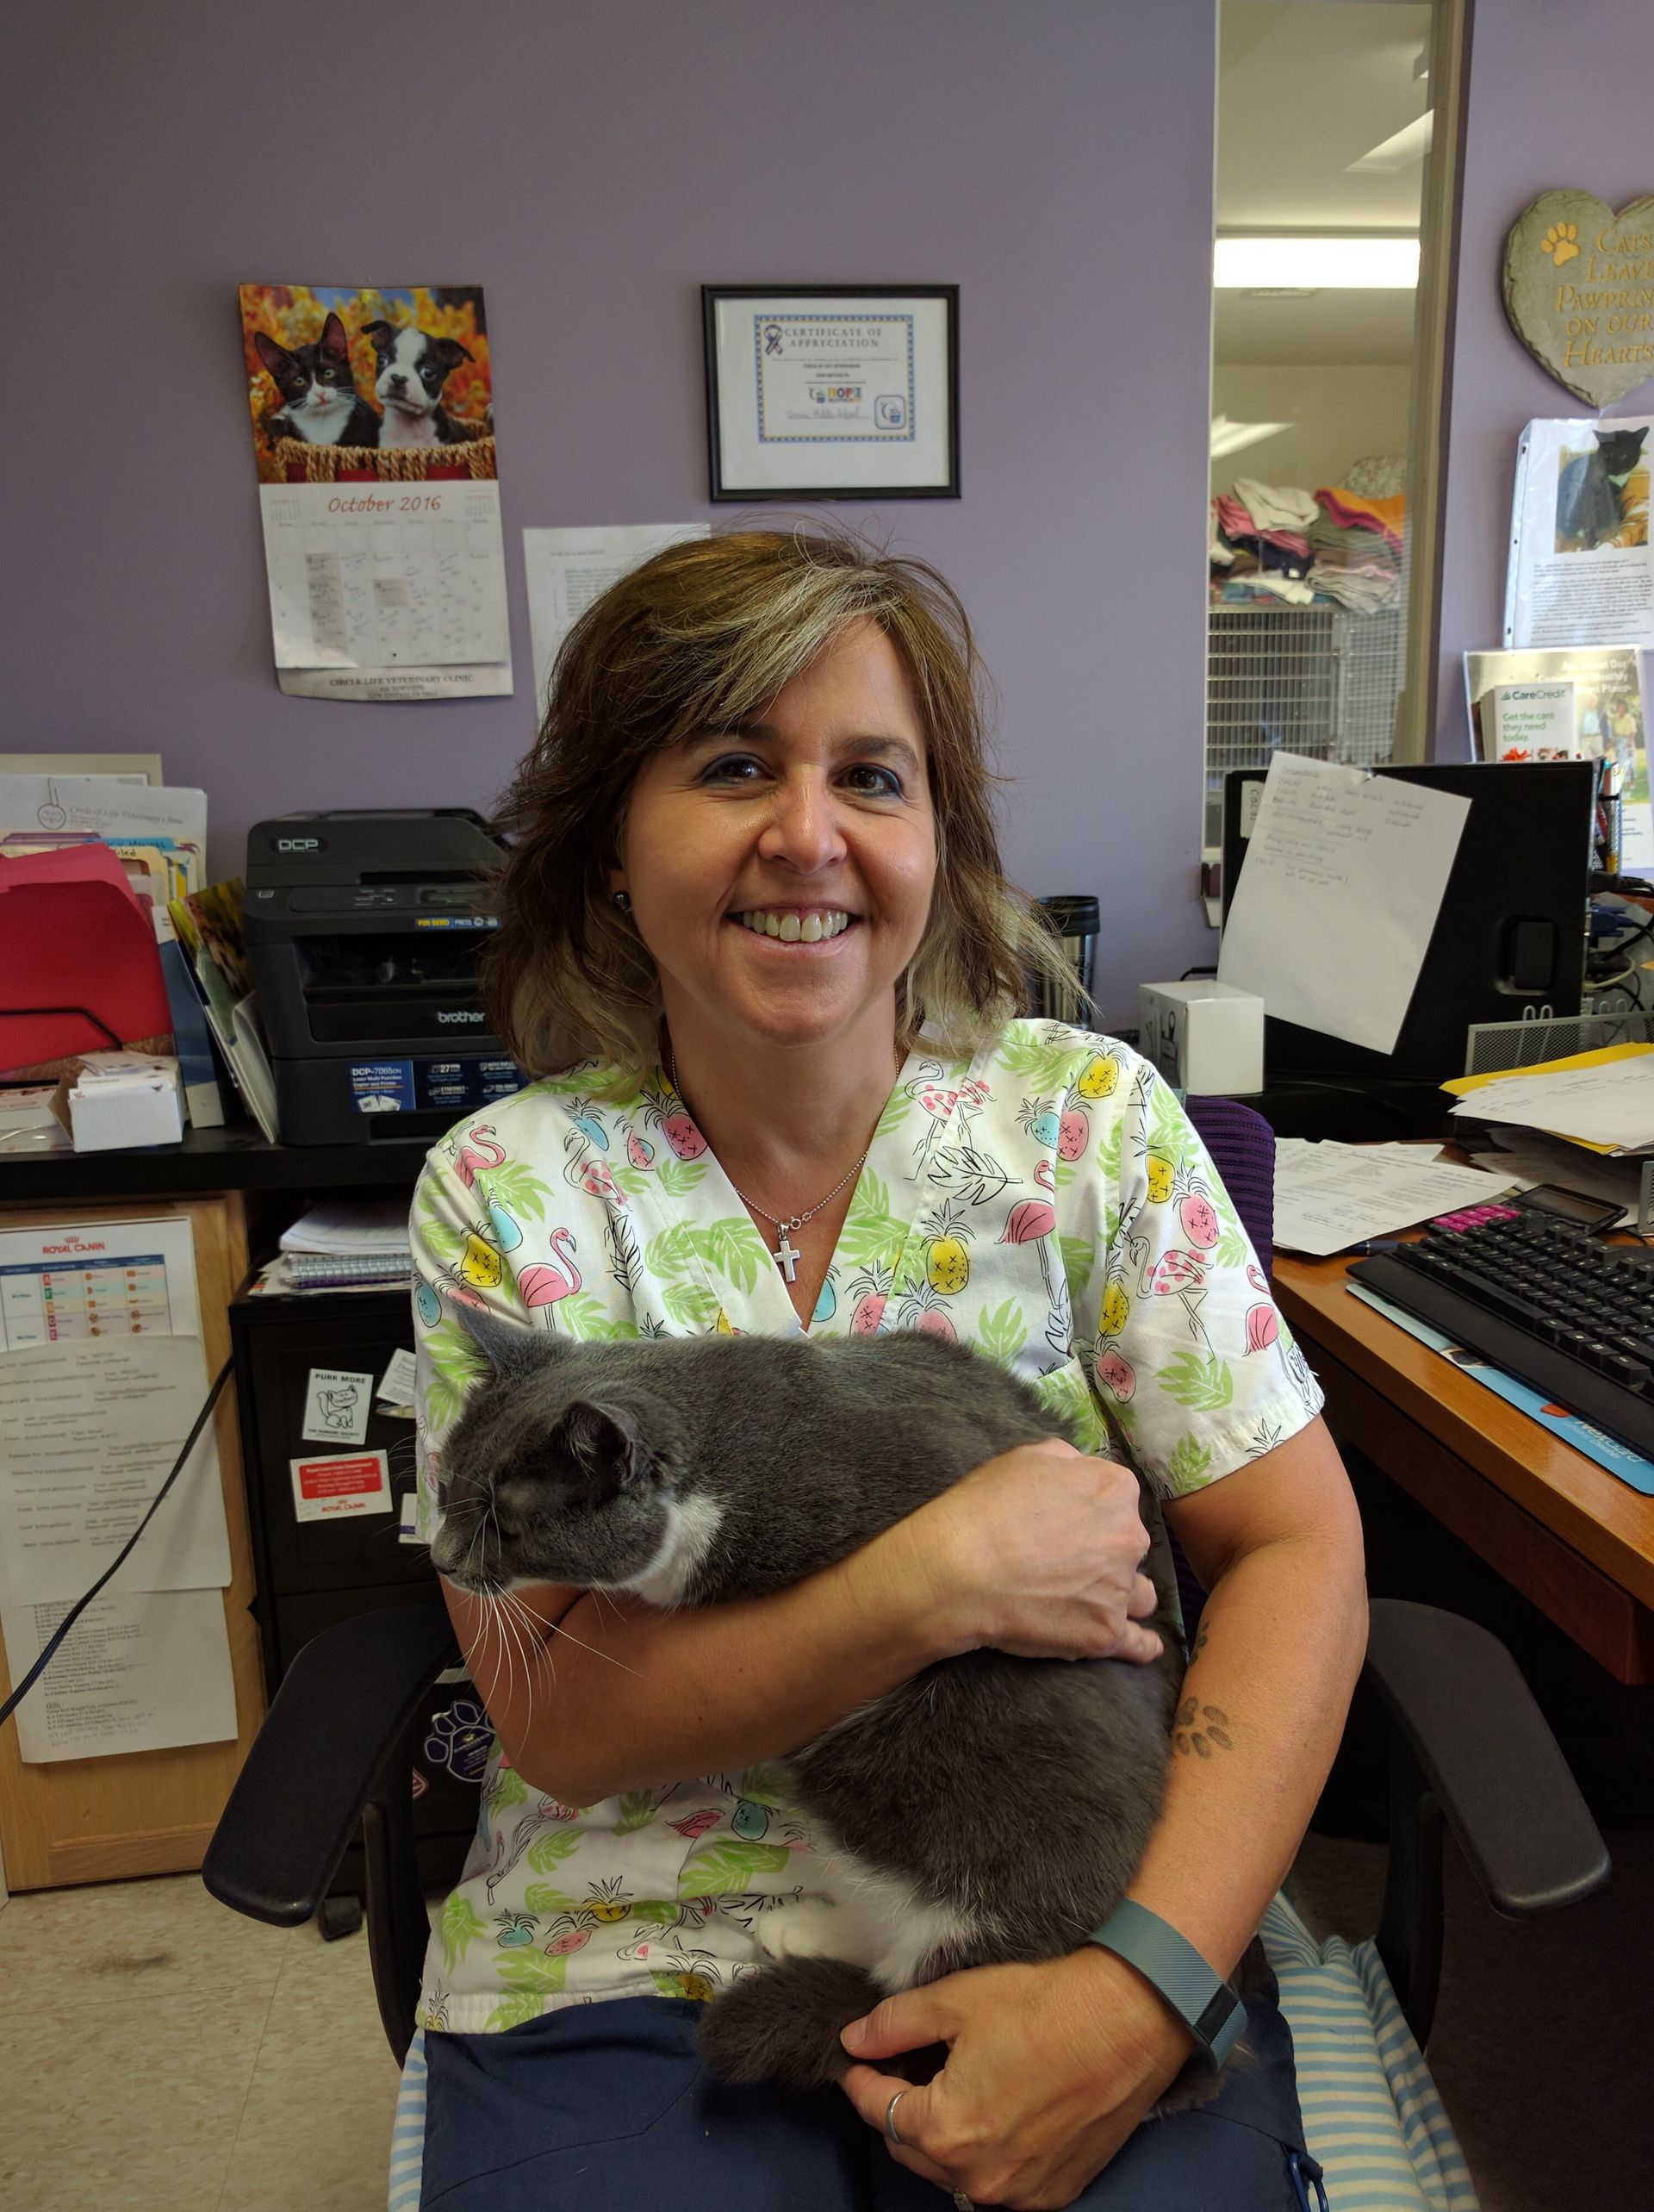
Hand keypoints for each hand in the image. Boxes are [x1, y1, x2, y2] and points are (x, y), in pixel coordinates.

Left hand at [837, 1948, 1191, 2209]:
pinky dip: (987, 2155)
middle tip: (902, 2067)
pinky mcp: (1055, 2192)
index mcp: (947, 2132)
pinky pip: (1000, 2182)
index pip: (878, 2111)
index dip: (862, 2080)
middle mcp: (980, 2178)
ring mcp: (1021, 2193)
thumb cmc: (1044, 2006)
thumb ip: (895, 2024)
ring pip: (955, 2172)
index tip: (857, 2059)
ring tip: (949, 2087)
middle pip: (912, 2149)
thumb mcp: (956, 2000)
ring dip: (942, 2137)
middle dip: (898, 2109)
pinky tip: (996, 2113)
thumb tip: (855, 2040)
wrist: (1130, 2020)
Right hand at [906, 1438, 1163, 1664]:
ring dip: (1122, 1594)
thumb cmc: (985, 1509)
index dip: (1090, 1508)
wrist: (958, 1571)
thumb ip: (1066, 1462)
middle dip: (1106, 1550)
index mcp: (1114, 1491)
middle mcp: (1129, 1539)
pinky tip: (1144, 1646)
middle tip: (1065, 1560)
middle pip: (1128, 1545)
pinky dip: (1141, 1645)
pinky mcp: (1105, 1633)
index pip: (1117, 1497)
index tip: (1066, 1521)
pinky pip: (1138, 1643)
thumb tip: (1079, 1474)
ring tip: (1094, 1600)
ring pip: (1139, 1593)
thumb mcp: (1024, 1459)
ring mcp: (1119, 1590)